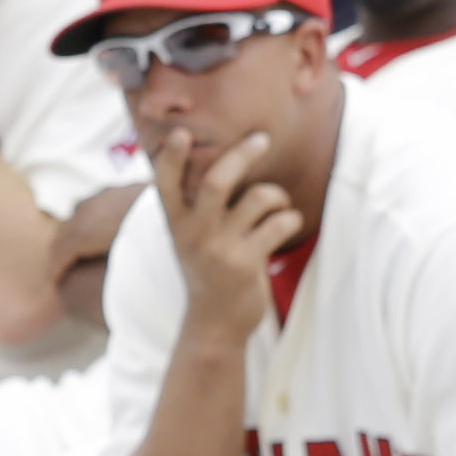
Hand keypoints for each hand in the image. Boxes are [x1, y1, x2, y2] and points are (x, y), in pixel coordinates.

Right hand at [151, 124, 301, 341]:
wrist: (213, 321)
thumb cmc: (204, 268)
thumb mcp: (185, 237)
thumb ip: (193, 205)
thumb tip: (216, 162)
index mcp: (175, 221)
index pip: (165, 181)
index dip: (171, 156)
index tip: (182, 134)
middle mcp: (194, 232)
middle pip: (217, 181)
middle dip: (242, 154)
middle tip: (261, 139)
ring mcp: (220, 248)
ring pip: (257, 199)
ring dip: (277, 194)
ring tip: (278, 201)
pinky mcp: (247, 264)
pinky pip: (278, 224)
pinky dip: (290, 217)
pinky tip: (286, 222)